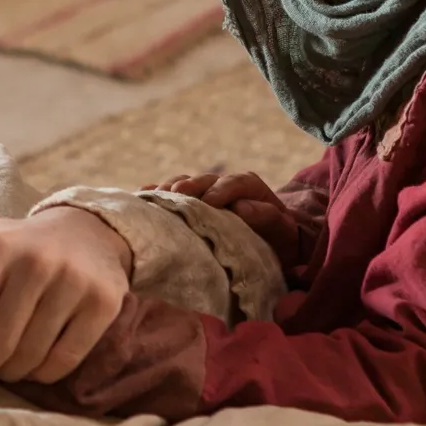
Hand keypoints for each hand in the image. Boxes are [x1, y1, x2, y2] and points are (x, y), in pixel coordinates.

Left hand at [0, 208, 132, 383]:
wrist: (83, 234)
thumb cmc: (13, 248)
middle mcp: (34, 261)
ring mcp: (72, 282)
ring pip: (28, 359)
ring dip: (10, 371)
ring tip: (4, 362)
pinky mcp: (102, 303)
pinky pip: (62, 362)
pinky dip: (42, 372)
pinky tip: (33, 361)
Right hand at [143, 171, 300, 265]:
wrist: (273, 245)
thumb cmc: (280, 239)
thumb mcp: (283, 230)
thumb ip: (267, 217)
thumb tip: (241, 206)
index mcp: (250, 187)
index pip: (236, 182)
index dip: (222, 189)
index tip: (210, 202)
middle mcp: (224, 185)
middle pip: (205, 180)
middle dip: (190, 186)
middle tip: (176, 196)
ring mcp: (205, 193)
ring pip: (185, 183)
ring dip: (170, 189)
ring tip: (156, 197)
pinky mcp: (191, 204)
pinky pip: (171, 194)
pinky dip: (157, 194)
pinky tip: (142, 197)